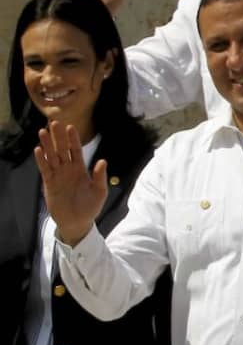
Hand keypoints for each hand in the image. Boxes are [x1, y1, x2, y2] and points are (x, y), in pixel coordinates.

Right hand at [33, 121, 106, 245]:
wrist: (78, 222)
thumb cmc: (90, 207)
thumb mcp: (99, 191)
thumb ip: (100, 176)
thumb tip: (102, 161)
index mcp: (81, 169)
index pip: (76, 151)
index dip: (73, 139)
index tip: (71, 127)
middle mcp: (68, 170)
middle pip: (62, 150)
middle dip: (58, 137)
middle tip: (54, 122)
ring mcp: (58, 176)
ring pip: (51, 157)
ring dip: (47, 145)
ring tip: (42, 131)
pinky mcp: (49, 184)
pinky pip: (45, 169)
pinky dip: (41, 160)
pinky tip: (38, 150)